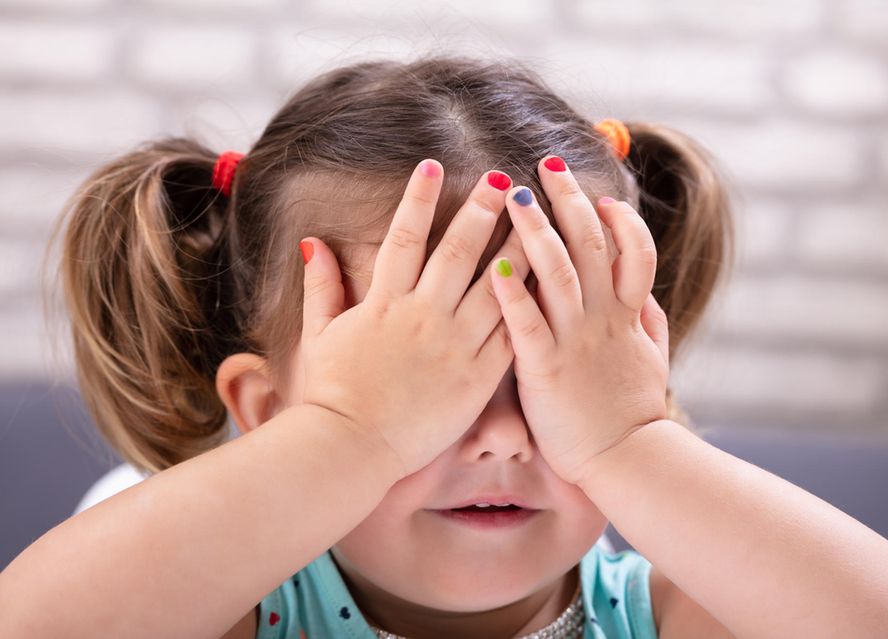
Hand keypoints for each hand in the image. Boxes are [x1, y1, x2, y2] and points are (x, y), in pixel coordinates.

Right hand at [298, 161, 530, 476]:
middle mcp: (422, 316)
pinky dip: (527, 304)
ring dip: (517, 247)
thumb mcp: (319, 335)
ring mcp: (453, 345)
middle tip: (502, 178)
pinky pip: (509, 333)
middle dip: (480, 210)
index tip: (433, 164)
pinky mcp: (477, 377)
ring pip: (493, 286)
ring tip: (537, 218)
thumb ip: (321, 287)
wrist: (351, 449)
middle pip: (458, 251)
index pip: (405, 237)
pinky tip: (547, 281)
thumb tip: (312, 244)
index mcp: (384, 303)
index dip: (419, 198)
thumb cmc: (332, 395)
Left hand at [488, 156, 669, 485]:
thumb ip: (647, 319)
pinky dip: (512, 292)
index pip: (631, 250)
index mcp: (626, 314)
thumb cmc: (632, 412)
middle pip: (589, 244)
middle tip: (548, 164)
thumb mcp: (652, 358)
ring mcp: (574, 340)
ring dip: (536, 230)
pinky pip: (526, 322)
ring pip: (558, 272)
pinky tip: (494, 265)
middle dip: (570, 200)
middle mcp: (602, 317)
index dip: (618, 218)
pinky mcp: (546, 367)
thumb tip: (643, 292)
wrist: (625, 460)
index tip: (601, 196)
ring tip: (515, 194)